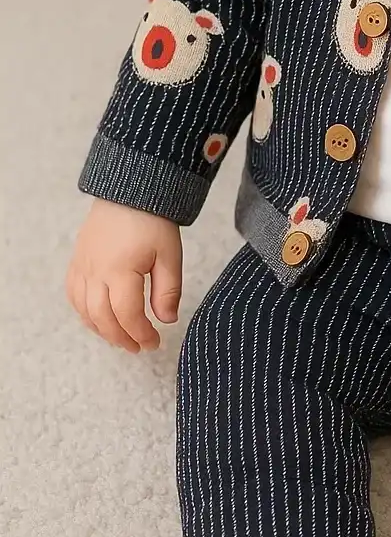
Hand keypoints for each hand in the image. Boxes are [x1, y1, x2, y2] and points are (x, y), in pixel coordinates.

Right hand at [66, 199, 182, 353]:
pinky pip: (74, 294)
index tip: (154, 342)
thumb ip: (168, 290)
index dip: (141, 334)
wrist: (130, 189)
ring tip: (122, 338)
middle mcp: (96, 271)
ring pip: (84, 310)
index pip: (128, 315)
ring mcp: (82, 266)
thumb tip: (167, 319)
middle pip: (102, 318)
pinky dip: (85, 312)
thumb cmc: (153, 220)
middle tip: (138, 347)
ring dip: (102, 329)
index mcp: (121, 270)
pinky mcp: (77, 261)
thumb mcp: (170, 255)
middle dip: (121, 338)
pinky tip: (99, 318)